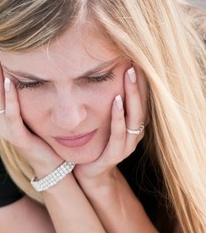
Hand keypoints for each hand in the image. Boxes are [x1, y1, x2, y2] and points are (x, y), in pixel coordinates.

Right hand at [0, 33, 61, 175]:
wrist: (55, 166)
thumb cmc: (48, 136)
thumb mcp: (38, 109)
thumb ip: (32, 90)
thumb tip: (39, 62)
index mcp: (3, 109)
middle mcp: (0, 117)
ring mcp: (7, 128)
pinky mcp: (18, 138)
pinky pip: (12, 115)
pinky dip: (10, 98)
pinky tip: (10, 81)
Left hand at [74, 65, 147, 186]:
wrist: (89, 173)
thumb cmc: (96, 143)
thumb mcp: (103, 121)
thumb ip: (107, 102)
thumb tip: (101, 73)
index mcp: (134, 125)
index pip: (142, 98)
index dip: (141, 80)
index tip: (136, 58)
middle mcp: (135, 134)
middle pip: (141, 104)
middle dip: (139, 82)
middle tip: (134, 61)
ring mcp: (127, 145)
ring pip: (134, 116)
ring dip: (131, 95)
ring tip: (127, 76)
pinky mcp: (115, 154)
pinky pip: (119, 132)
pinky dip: (118, 116)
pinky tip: (116, 101)